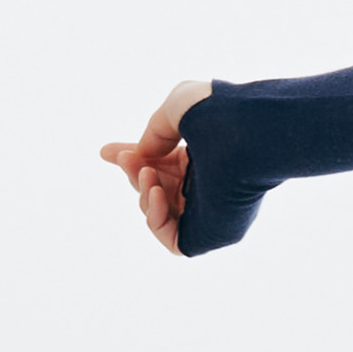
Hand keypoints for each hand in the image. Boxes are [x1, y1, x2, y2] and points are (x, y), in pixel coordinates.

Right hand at [97, 79, 211, 248]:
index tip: (107, 153)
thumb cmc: (219, 113)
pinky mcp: (214, 235)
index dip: (134, 160)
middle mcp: (212, 185)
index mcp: (206, 156)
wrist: (245, 131)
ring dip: (143, 193)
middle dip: (135, 174)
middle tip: (126, 160)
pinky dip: (155, 219)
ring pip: (163, 214)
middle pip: (158, 189)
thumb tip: (140, 157)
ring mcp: (213, 212)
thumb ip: (154, 133)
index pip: (164, 165)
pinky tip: (155, 193)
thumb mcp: (176, 110)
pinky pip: (176, 241)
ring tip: (147, 173)